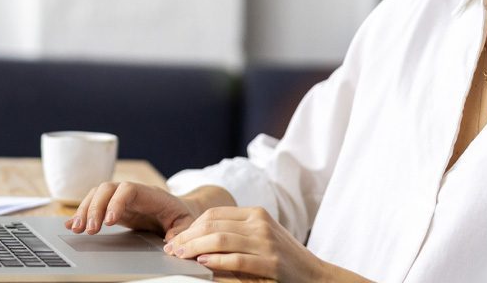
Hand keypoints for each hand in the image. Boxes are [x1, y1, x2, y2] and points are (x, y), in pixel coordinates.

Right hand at [64, 182, 197, 238]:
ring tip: (77, 229)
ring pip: (96, 196)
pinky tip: (72, 225)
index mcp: (149, 194)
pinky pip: (94, 205)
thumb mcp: (187, 223)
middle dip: (94, 207)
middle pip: (106, 189)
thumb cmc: (182, 216)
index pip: (128, 189)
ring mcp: (120, 199)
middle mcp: (131, 192)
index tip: (109, 221)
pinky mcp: (112, 207)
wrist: (178, 210)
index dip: (116, 202)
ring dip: (84, 211)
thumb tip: (170, 243)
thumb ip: (180, 232)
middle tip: (89, 230)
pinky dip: (82, 214)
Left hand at [163, 206, 325, 281]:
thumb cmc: (283, 257)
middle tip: (171, 248)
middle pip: (213, 224)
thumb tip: (199, 236)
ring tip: (181, 256)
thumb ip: (236, 231)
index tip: (176, 238)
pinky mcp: (271, 262)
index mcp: (255, 213)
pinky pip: (236, 259)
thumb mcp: (261, 235)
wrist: (315, 275)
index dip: (191, 226)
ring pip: (220, 239)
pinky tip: (203, 263)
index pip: (214, 214)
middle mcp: (260, 223)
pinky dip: (217, 261)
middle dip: (187, 237)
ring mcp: (266, 242)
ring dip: (195, 248)